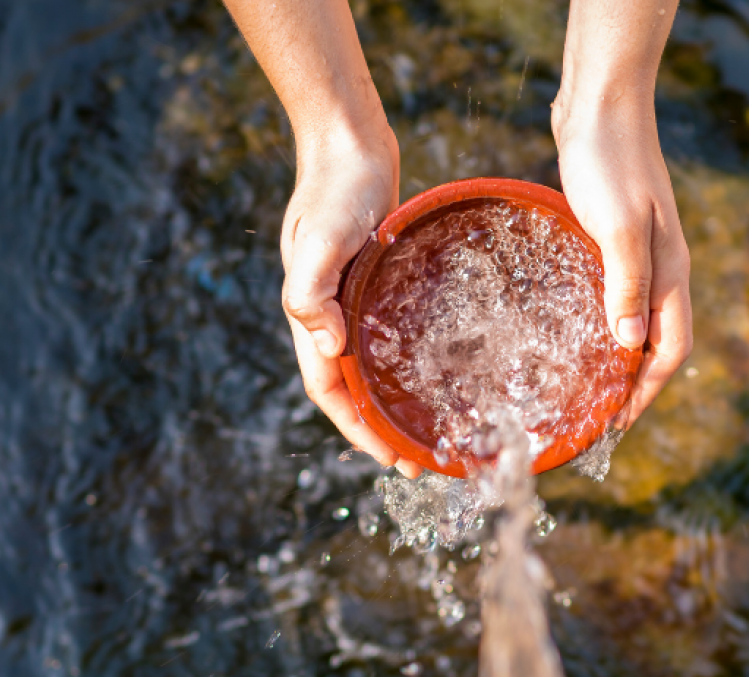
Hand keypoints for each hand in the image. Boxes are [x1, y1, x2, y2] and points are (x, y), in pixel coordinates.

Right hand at [280, 129, 423, 477]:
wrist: (349, 144)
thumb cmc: (334, 189)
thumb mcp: (319, 239)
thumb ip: (311, 292)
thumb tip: (328, 347)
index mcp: (312, 316)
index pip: (330, 390)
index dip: (357, 429)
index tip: (391, 458)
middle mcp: (331, 315)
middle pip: (352, 388)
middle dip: (380, 429)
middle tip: (422, 461)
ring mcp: (353, 299)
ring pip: (372, 365)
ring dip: (394, 401)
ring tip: (431, 428)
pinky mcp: (376, 282)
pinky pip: (390, 335)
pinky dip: (407, 361)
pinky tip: (437, 369)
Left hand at [553, 101, 692, 423]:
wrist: (601, 103)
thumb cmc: (609, 160)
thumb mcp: (617, 226)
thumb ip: (626, 284)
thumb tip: (629, 346)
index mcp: (669, 271)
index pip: (671, 349)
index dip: (647, 391)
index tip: (616, 424)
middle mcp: (662, 268)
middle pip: (658, 343)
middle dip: (635, 385)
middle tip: (597, 417)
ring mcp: (640, 252)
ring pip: (637, 320)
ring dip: (618, 357)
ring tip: (585, 387)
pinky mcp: (615, 237)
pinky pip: (615, 295)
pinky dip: (602, 322)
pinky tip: (572, 329)